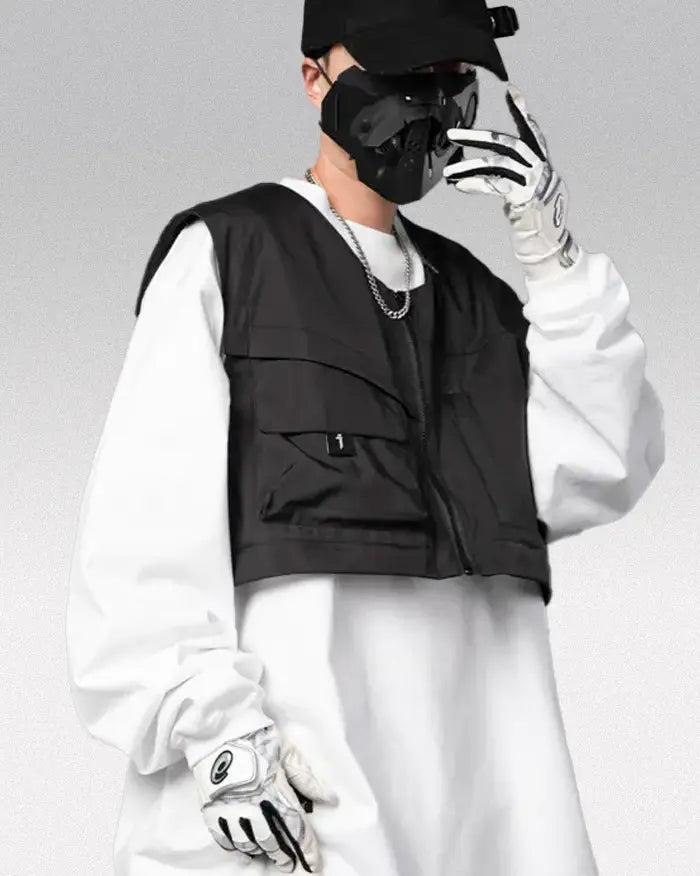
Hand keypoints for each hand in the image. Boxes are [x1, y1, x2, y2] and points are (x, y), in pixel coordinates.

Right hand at [191, 723, 338, 871]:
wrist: (220, 731)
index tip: (313, 864)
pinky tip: (246, 854)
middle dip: (285, 855)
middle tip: (290, 864)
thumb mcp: (288, 753)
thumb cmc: (257, 738)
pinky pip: (227, 840)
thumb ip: (307, 780)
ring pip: (251, 845)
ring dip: (263, 853)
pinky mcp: (213, 812)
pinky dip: (238, 849)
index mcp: (276, 793)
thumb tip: (330, 799)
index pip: (296, 830)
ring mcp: (232, 812)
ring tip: (271, 857)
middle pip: (274, 842)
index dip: (306, 849)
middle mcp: (255, 808)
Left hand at [443, 83, 580, 279]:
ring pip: (498, 164)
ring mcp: (534, 181)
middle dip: (478, 137)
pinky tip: (461, 185)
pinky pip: (497, 185)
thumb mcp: (527, 193)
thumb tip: (491, 170)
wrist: (549, 246)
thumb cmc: (535, 221)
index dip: (522, 111)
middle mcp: (540, 168)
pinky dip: (477, 184)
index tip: (511, 91)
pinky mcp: (526, 196)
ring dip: (470, 166)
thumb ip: (515, 177)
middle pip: (507, 143)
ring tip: (449, 171)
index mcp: (542, 163)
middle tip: (454, 134)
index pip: (531, 131)